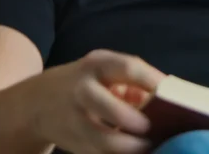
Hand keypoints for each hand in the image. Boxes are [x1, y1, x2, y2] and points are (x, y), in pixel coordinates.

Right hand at [19, 49, 165, 153]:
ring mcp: (72, 118)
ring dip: (126, 146)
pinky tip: (132, 152)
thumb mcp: (106, 73)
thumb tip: (168, 101)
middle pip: (104, 105)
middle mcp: (81, 89)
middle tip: (150, 128)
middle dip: (130, 119)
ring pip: (99, 138)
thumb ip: (135, 84)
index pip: (127, 67)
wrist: (37, 102)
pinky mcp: (70, 143)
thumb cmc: (88, 83)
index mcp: (97, 64)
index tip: (171, 94)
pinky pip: (96, 153)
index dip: (151, 81)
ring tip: (146, 146)